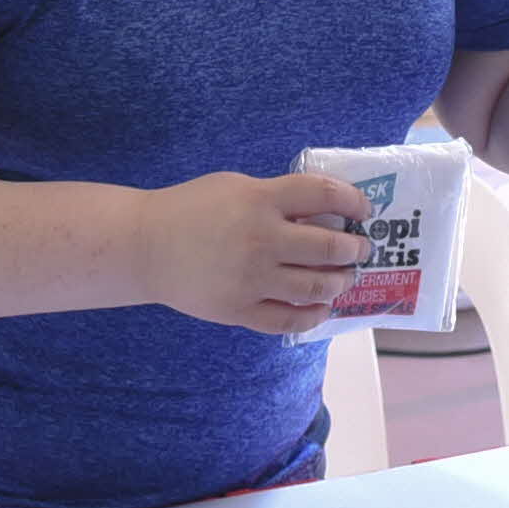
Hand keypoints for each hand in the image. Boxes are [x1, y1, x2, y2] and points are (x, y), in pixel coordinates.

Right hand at [138, 170, 374, 335]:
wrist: (145, 246)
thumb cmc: (191, 208)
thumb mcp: (236, 186)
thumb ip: (277, 197)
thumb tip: (324, 215)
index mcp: (260, 200)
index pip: (323, 195)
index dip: (353, 202)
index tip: (363, 211)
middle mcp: (262, 240)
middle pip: (329, 247)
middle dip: (354, 249)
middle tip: (360, 249)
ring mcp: (252, 279)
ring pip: (315, 287)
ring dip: (339, 282)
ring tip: (344, 278)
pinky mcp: (240, 311)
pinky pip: (289, 320)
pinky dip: (313, 315)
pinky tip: (322, 307)